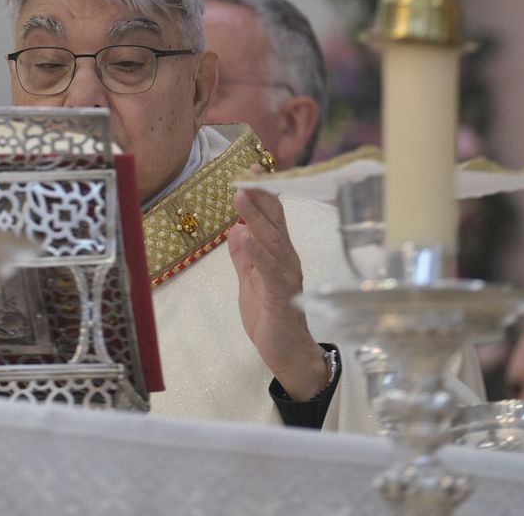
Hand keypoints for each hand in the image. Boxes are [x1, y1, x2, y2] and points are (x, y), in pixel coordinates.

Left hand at [227, 168, 331, 399]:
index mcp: (279, 255)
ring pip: (272, 240)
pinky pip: (270, 269)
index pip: (273, 218)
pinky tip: (247, 235)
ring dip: (256, 216)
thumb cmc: (270, 316)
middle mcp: (287, 260)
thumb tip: (236, 228)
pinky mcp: (281, 295)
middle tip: (247, 173)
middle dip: (260, 196)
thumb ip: (244, 256)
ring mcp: (286, 276)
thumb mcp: (251, 280)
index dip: (263, 194)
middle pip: (275, 222)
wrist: (287, 353)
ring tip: (241, 195)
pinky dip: (258, 251)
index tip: (250, 171)